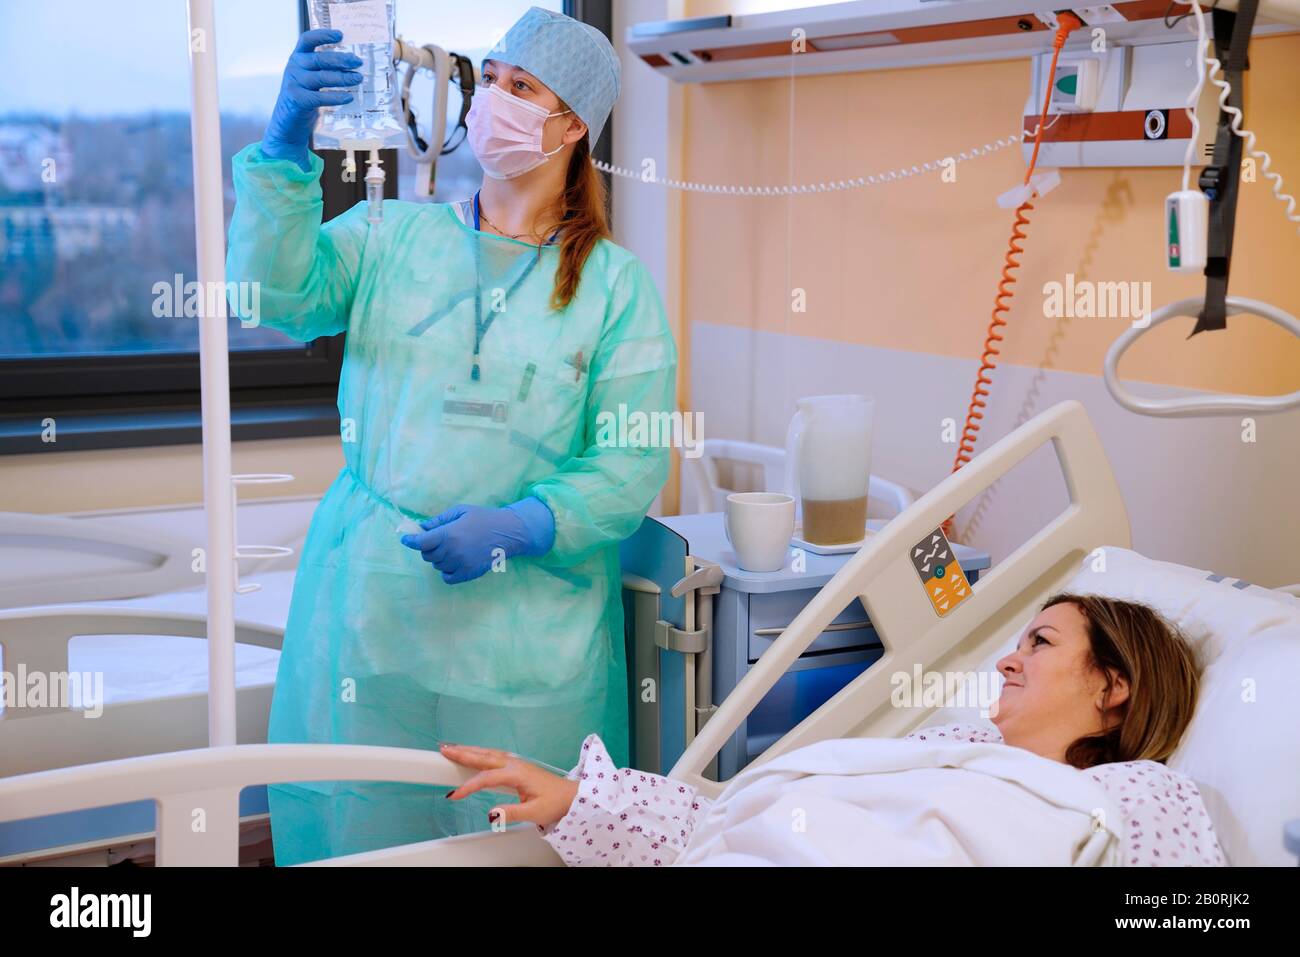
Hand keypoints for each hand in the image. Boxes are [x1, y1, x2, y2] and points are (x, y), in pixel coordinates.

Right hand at [263, 29, 362, 168]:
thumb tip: (354, 65)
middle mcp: (293, 67)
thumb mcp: (312, 79)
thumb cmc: (306, 97)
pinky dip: (335, 96)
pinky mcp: (296, 100)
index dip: (323, 35)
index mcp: (298, 57)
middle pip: (319, 59)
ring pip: (321, 77)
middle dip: (341, 59)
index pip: (307, 39)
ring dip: (342, 77)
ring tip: (358, 78)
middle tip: (358, 62)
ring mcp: (293, 83)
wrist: (288, 123)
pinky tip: (349, 97)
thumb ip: (325, 69)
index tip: (340, 35)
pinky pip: (319, 97)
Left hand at [398, 498, 554, 584]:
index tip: (406, 539)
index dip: (411, 541)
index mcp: (449, 534)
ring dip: (439, 558)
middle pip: (427, 555)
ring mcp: (460, 564)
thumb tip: (421, 527)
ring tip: (452, 548)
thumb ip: (439, 520)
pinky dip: (447, 571)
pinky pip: (447, 577)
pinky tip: (454, 561)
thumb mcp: (460, 511)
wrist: (508, 532)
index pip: (421, 543)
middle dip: (428, 547)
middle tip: (439, 540)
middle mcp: (452, 551)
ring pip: (437, 565)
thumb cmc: (483, 518)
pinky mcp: (468, 574)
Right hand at [440, 744, 578, 829]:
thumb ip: (512, 813)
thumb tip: (490, 814)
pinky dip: (480, 753)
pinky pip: (494, 755)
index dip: (469, 786)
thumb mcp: (535, 813)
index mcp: (517, 774)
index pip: (487, 778)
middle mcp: (515, 765)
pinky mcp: (517, 766)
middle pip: (484, 757)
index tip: (454, 795)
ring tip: (451, 748)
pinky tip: (473, 753)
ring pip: (488, 754)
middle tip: (443, 749)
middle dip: (462, 753)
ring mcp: (516, 763)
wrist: (571, 795)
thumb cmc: (555, 803)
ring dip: (469, 750)